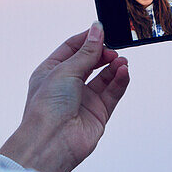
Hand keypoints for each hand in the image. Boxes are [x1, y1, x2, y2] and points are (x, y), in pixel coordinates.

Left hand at [0, 23, 129, 171]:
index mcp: (51, 72)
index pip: (71, 48)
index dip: (87, 39)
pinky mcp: (98, 114)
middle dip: (103, 53)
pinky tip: (124, 72)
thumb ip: (86, 51)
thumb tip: (97, 30)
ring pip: (104, 77)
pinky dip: (119, 81)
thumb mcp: (65, 70)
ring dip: (114, 67)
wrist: (51, 141)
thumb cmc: (47, 106)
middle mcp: (67, 86)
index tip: (102, 30)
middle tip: (113, 48)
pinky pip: (112, 93)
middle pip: (90, 62)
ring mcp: (83, 100)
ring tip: (122, 61)